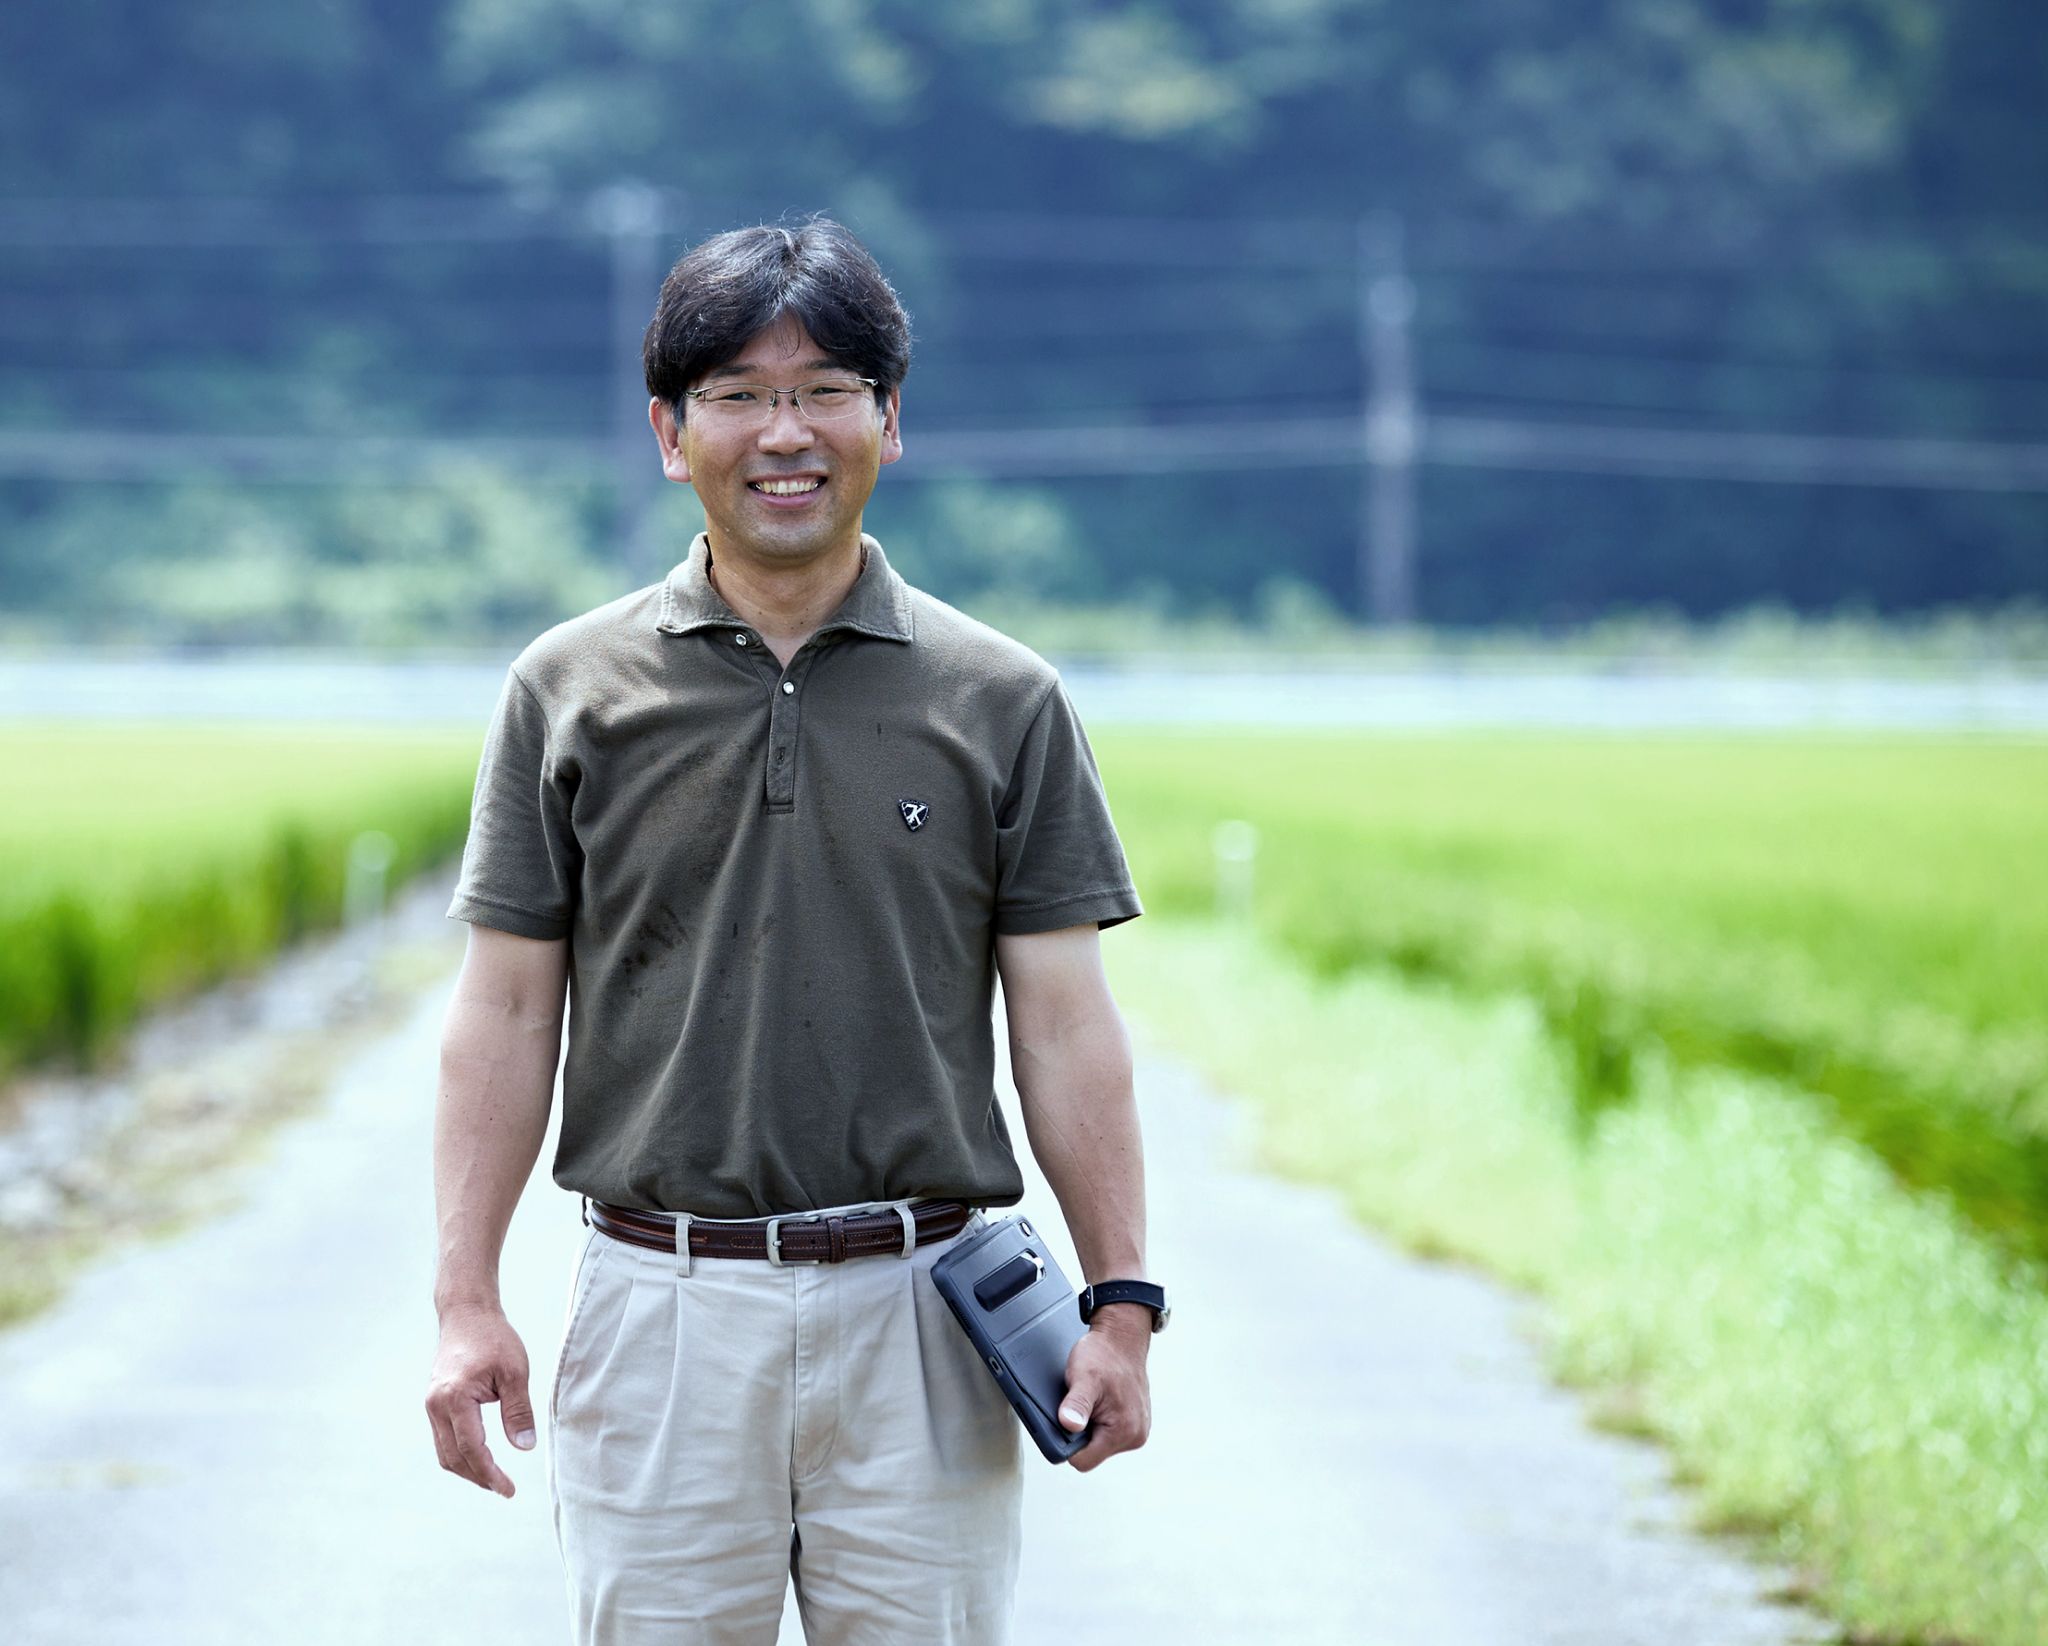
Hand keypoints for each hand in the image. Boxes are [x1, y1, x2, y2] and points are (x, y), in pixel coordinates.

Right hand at [426, 1306, 535, 1497]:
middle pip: (453, 1458)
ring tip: (494, 1479)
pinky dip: (460, 1454)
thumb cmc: (493, 1338)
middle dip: (478, 1477)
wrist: (467, 1313)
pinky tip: (480, 1459)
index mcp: (455, 1398)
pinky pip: (443, 1439)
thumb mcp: (515, 1372)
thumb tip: (524, 1447)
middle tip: (504, 1489)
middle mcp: (436, 1405)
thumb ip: (518, 1411)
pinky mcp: (434, 1403)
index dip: (490, 1473)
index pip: (472, 1449)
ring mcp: (431, 1405)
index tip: (508, 1490)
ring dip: (468, 1470)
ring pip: (444, 1452)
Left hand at [1057, 1305, 1153, 1471]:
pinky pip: (1108, 1432)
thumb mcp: (1082, 1377)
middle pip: (1091, 1453)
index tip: (1066, 1418)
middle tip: (1080, 1403)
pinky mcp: (1136, 1423)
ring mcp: (1137, 1430)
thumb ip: (1076, 1404)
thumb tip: (1069, 1425)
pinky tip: (1100, 1400)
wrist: (1122, 1337)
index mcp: (1123, 1431)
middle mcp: (1135, 1436)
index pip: (1083, 1461)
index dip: (1067, 1443)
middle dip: (1080, 1433)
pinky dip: (1099, 1419)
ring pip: (1098, 1443)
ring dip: (1090, 1425)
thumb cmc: (1102, 1354)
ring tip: (1092, 1399)